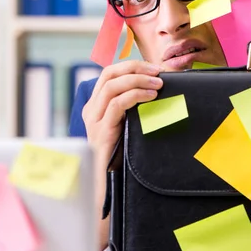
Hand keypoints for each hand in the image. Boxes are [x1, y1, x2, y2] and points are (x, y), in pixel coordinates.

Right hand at [81, 60, 162, 250]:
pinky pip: (117, 104)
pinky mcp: (102, 131)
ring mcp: (94, 120)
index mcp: (96, 106)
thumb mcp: (128, 126)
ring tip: (159, 83)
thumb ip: (134, 108)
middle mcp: (91, 110)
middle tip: (158, 71)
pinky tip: (151, 96)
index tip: (154, 68)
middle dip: (135, 67)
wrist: (110, 184)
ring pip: (112, 86)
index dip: (132, 66)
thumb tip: (159, 89)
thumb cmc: (123, 155)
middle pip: (109, 74)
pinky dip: (136, 95)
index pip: (110, 73)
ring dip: (138, 80)